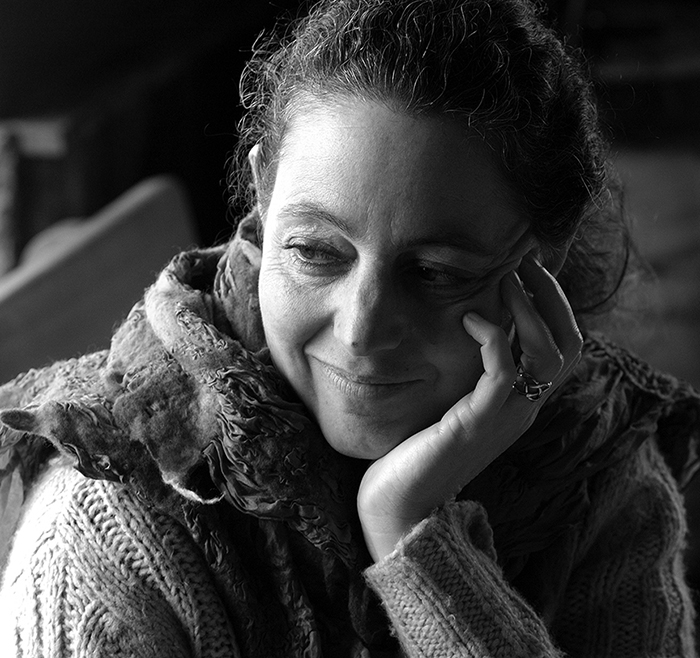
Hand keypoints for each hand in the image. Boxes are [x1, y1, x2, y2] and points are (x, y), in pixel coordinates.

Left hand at [357, 255, 582, 561]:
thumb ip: (467, 377)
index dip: (554, 306)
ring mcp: (506, 418)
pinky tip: (470, 319)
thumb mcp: (450, 405)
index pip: (563, 348)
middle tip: (525, 263)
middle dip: (551, 298)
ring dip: (531, 310)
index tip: (529, 270)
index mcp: (520, 404)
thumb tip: (463, 331)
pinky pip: (503, 372)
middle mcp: (523, 410)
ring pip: (548, 355)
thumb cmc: (416, 451)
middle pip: (569, 347)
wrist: (400, 505)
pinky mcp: (478, 422)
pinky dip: (495, 337)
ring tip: (507, 279)